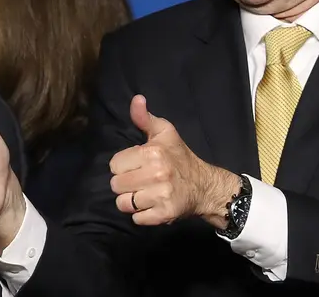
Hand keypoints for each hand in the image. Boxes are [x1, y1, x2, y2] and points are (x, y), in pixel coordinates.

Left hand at [109, 95, 238, 226]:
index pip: (114, 165)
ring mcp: (161, 196)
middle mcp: (156, 174)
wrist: (204, 185)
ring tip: (144, 194)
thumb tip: (137, 99)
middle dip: (125, 183)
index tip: (136, 165)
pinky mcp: (165, 215)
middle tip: (140, 180)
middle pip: (116, 185)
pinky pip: (136, 219)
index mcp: (152, 153)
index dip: (123, 165)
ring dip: (131, 201)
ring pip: (124, 203)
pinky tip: (151, 205)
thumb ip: (145, 118)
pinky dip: (141, 215)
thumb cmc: (179, 157)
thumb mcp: (164, 133)